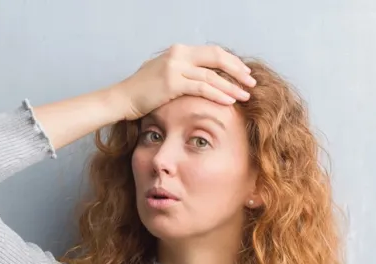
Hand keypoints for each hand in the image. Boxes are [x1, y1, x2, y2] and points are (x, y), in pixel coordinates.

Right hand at [115, 44, 256, 120]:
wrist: (123, 98)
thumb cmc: (145, 92)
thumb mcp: (167, 75)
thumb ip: (185, 73)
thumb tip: (206, 79)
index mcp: (180, 50)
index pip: (213, 52)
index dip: (231, 62)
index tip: (245, 73)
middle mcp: (178, 54)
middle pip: (217, 58)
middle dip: (237, 70)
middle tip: (252, 82)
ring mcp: (175, 66)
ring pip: (212, 75)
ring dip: (232, 86)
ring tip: (246, 95)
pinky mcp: (172, 82)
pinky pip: (202, 87)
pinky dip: (218, 94)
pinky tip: (230, 101)